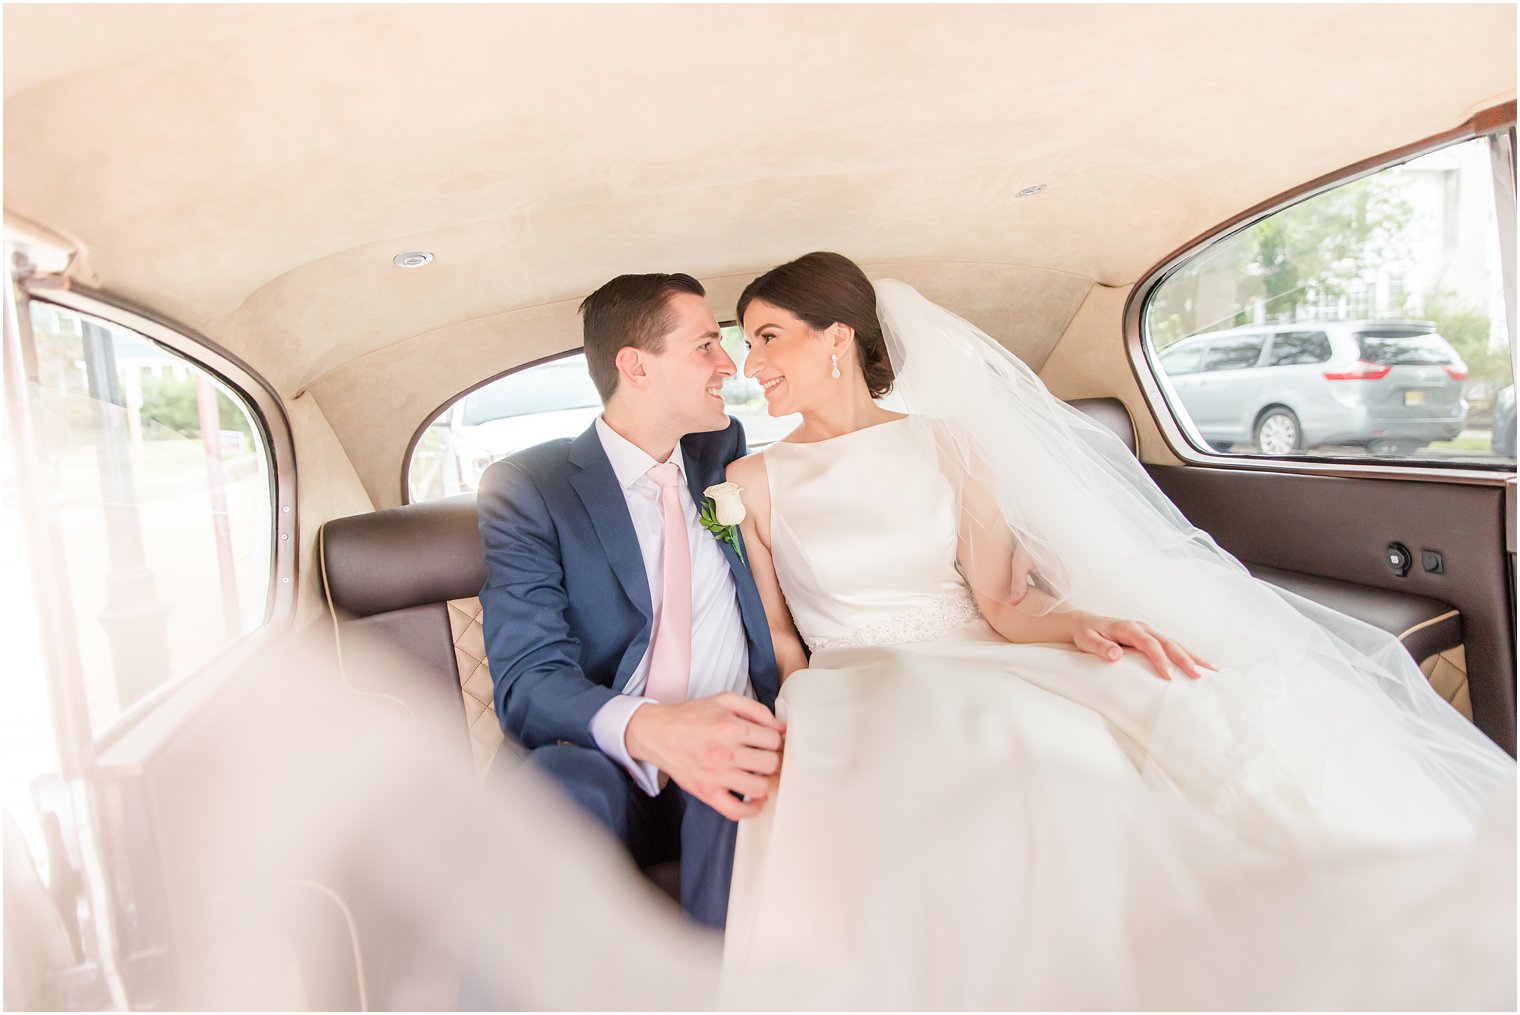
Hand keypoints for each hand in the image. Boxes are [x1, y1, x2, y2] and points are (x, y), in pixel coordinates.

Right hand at [624, 692, 784, 820]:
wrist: (658, 733)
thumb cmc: (691, 716)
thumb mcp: (724, 700)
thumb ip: (755, 709)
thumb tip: (780, 728)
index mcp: (731, 728)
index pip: (773, 740)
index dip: (778, 741)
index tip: (773, 743)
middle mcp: (725, 753)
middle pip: (771, 763)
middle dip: (775, 760)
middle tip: (771, 758)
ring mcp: (716, 776)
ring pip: (760, 788)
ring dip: (767, 782)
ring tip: (763, 775)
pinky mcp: (707, 793)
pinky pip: (736, 811)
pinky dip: (752, 809)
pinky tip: (756, 799)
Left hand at [1068, 611, 1216, 680]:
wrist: (1085, 623)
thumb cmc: (1086, 633)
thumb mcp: (1087, 639)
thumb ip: (1100, 646)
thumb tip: (1115, 655)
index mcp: (1127, 627)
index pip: (1148, 643)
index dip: (1159, 658)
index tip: (1168, 676)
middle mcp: (1142, 627)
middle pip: (1167, 642)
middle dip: (1184, 658)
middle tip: (1198, 675)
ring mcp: (1149, 631)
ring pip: (1174, 643)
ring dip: (1192, 656)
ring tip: (1211, 670)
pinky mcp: (1152, 637)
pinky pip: (1172, 646)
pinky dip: (1187, 654)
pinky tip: (1200, 665)